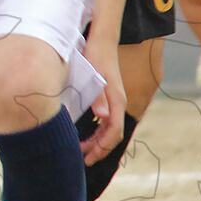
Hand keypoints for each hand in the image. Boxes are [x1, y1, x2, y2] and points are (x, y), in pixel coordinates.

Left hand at [79, 37, 126, 165]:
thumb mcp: (95, 77)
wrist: (102, 41)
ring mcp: (114, 100)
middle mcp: (118, 103)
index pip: (114, 133)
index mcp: (117, 101)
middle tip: (83, 159)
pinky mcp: (109, 96)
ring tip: (83, 149)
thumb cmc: (96, 57)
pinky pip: (106, 120)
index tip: (88, 158)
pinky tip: (86, 133)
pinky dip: (98, 130)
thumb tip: (103, 117)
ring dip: (98, 141)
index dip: (102, 148)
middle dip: (99, 149)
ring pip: (109, 128)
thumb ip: (99, 98)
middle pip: (112, 134)